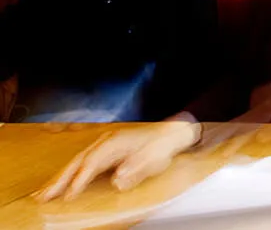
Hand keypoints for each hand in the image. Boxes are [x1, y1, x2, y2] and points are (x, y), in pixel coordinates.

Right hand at [35, 119, 199, 200]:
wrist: (169, 134)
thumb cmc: (162, 147)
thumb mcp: (155, 159)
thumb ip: (136, 169)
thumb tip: (118, 179)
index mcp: (115, 142)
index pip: (92, 162)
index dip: (79, 180)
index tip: (69, 196)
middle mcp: (104, 141)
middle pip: (77, 162)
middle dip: (59, 180)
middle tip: (42, 197)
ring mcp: (101, 145)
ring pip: (74, 163)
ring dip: (58, 179)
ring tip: (40, 194)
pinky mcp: (102, 151)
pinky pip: (80, 163)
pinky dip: (67, 174)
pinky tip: (57, 185)